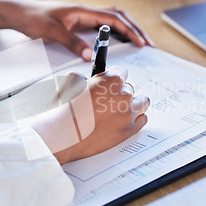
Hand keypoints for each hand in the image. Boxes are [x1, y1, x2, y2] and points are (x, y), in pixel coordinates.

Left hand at [0, 0, 153, 60]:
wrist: (19, 13)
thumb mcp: (52, 32)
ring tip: (140, 43)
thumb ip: (72, 43)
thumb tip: (92, 57)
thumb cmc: (34, 19)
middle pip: (119, 17)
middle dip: (136, 30)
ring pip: (113, 20)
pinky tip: (119, 42)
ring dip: (128, 30)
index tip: (142, 43)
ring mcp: (84, 16)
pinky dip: (116, 32)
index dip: (130, 31)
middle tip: (149, 44)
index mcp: (84, 11)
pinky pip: (103, 26)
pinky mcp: (79, 22)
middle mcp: (87, 12)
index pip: (114, 19)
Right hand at [30, 67, 149, 164]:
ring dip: (134, 103)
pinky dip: (136, 118)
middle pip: (130, 88)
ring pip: (142, 102)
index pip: (122, 72)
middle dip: (120, 93)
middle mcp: (124, 95)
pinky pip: (142, 119)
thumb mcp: (71, 81)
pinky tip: (126, 119)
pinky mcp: (129, 130)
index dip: (113, 78)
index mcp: (112, 79)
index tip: (110, 84)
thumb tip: (89, 79)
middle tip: (109, 100)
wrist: (63, 134)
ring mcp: (128, 113)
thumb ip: (85, 76)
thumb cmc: (64, 108)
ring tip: (122, 109)